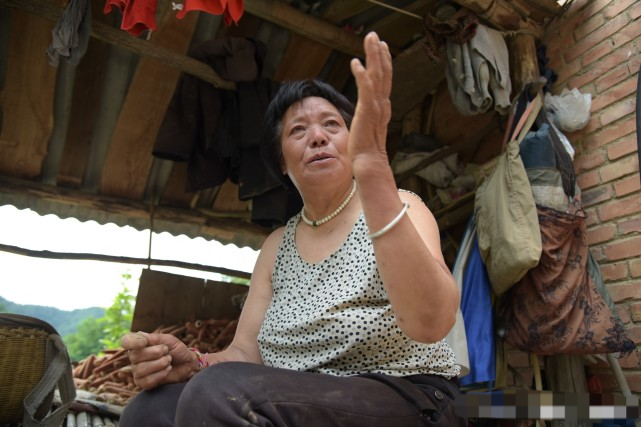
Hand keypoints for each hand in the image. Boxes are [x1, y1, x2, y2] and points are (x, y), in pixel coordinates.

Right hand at [121, 331, 196, 389]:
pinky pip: (146, 381)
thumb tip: (140, 334)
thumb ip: (154, 338)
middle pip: (135, 356)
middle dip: (156, 353)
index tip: (144, 342)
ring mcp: (137, 371)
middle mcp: (135, 357)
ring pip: (140, 369)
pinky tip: (167, 370)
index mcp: (139, 344)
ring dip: (160, 364)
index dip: (132, 342)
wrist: (187, 364)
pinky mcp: (143, 383)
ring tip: (168, 361)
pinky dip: (160, 375)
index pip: (126, 341)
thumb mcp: (168, 340)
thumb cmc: (176, 350)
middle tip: (167, 352)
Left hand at [348, 32, 392, 167]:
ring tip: (370, 40)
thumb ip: (370, 116)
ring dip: (373, 56)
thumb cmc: (366, 149)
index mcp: (382, 107)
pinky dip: (361, 74)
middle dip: (379, 53)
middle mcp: (381, 104)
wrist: (369, 163)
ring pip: (377, 76)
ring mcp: (375, 107)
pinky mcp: (366, 111)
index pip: (384, 80)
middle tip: (374, 36)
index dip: (384, 62)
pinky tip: (355, 62)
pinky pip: (365, 88)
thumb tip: (369, 113)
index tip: (382, 46)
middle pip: (383, 73)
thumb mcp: (368, 127)